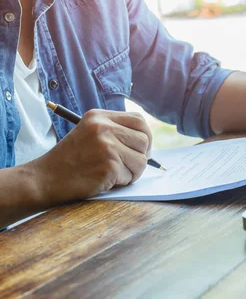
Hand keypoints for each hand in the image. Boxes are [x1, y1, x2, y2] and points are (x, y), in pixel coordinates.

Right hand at [30, 109, 152, 202]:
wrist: (45, 179)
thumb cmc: (70, 160)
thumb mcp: (89, 134)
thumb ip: (114, 131)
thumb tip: (147, 141)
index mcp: (99, 117)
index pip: (139, 120)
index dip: (146, 136)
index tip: (141, 148)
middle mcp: (104, 127)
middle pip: (144, 140)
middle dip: (141, 156)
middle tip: (129, 165)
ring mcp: (107, 146)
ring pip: (142, 160)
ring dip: (133, 172)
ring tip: (114, 174)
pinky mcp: (109, 166)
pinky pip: (132, 176)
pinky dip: (123, 182)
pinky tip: (106, 180)